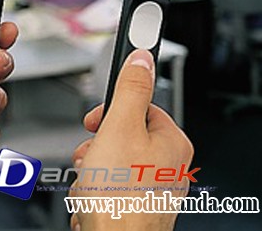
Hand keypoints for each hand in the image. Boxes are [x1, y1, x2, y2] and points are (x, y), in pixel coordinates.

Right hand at [69, 50, 193, 230]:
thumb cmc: (121, 196)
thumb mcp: (121, 127)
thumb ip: (130, 89)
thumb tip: (141, 57)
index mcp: (171, 141)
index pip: (140, 106)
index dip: (111, 111)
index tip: (94, 119)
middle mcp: (166, 164)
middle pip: (120, 135)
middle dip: (96, 146)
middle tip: (91, 157)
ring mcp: (150, 187)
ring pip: (110, 160)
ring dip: (91, 169)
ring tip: (90, 183)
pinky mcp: (134, 203)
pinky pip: (108, 184)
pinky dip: (94, 189)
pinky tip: (92, 200)